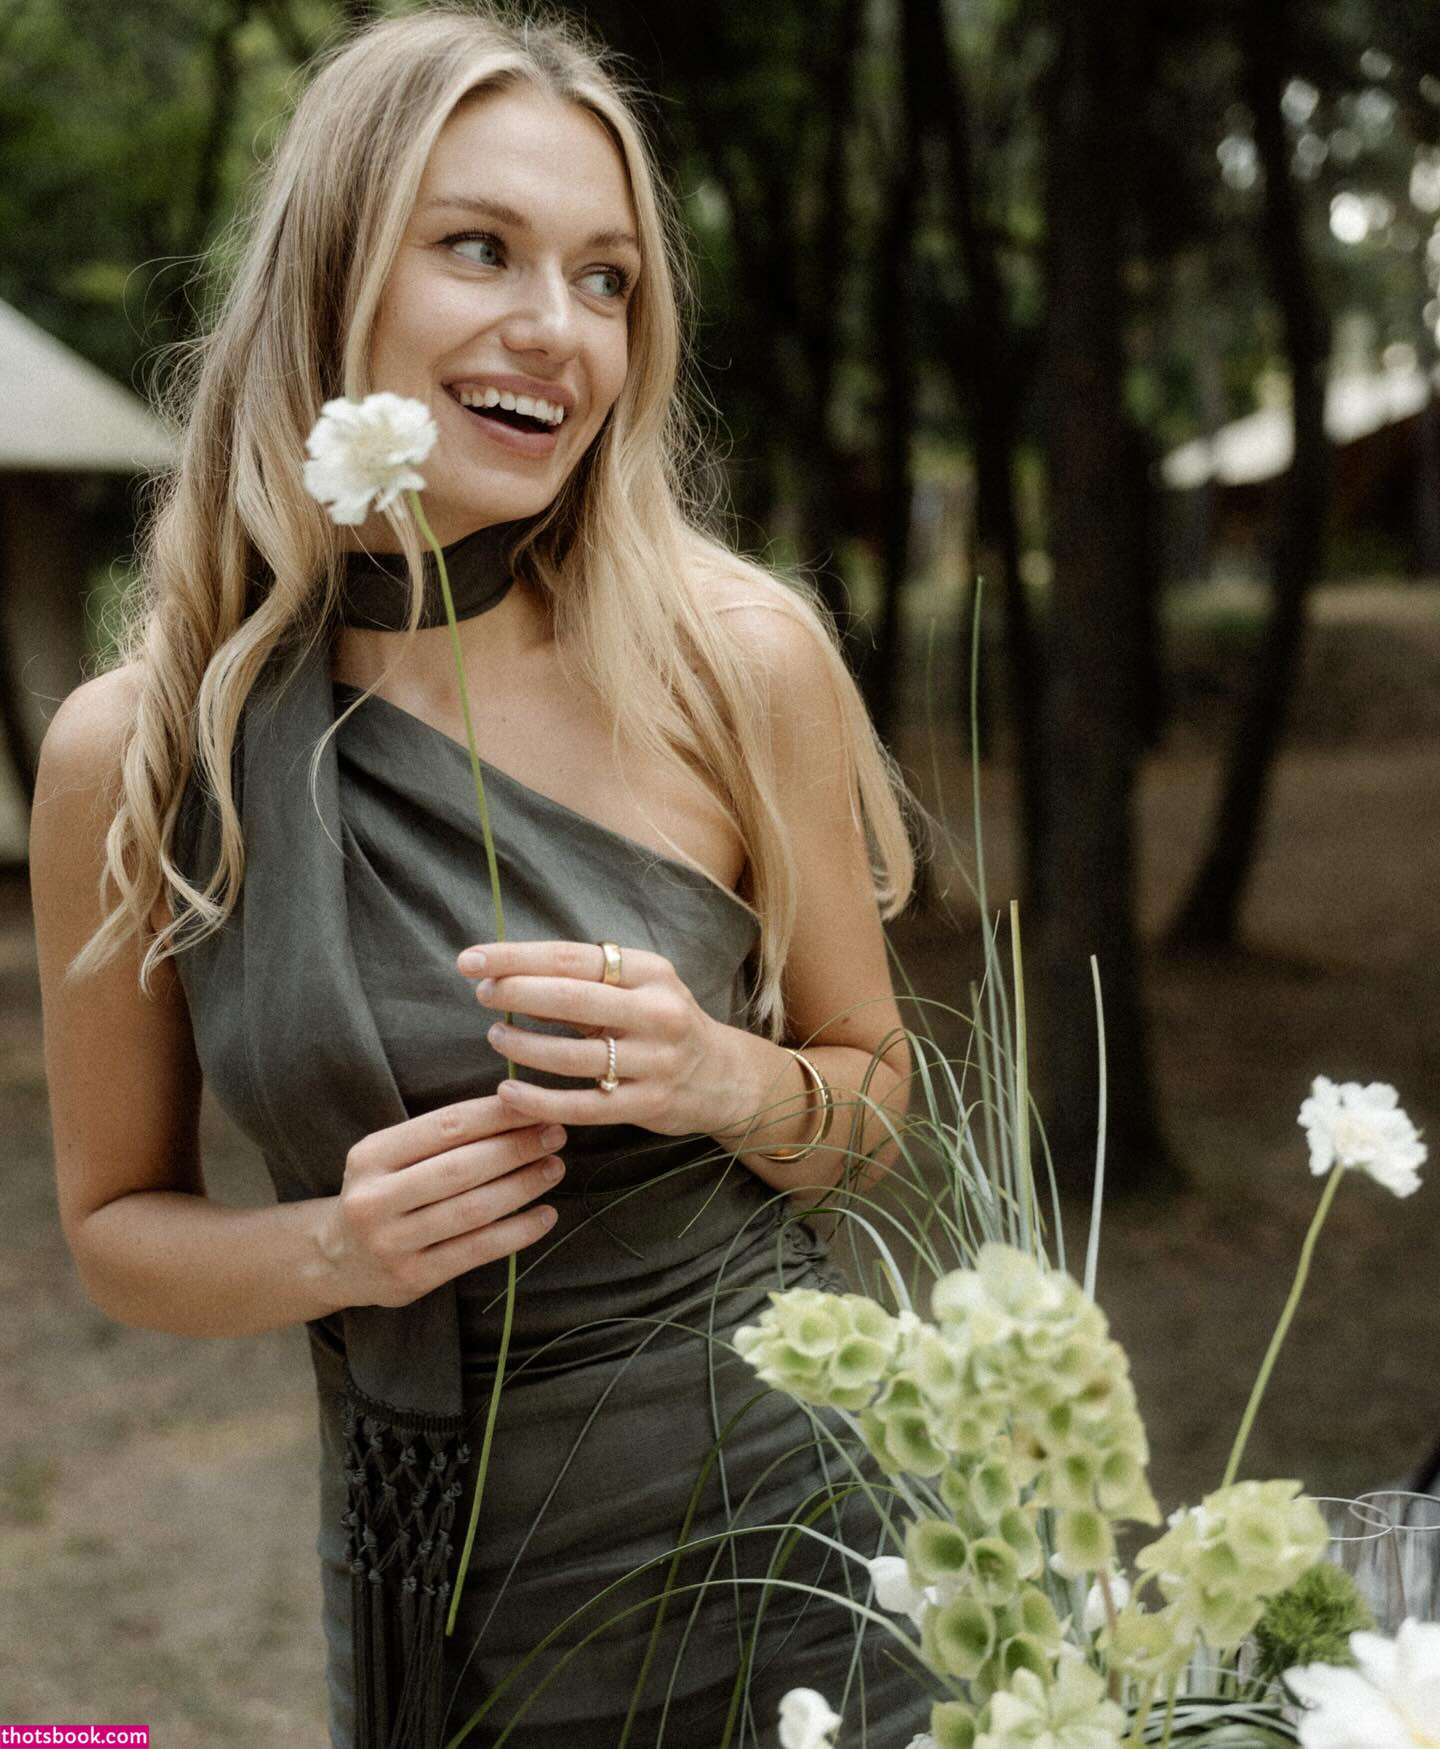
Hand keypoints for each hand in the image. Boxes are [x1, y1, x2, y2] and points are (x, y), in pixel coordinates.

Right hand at [320, 1096, 567, 1308]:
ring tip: (554, 1167)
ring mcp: (392, 1243)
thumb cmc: (380, 1194)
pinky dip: (517, 1232)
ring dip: (522, 1186)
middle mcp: (375, 1199)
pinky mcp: (412, 1278)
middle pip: (461, 1168)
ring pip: (472, 1210)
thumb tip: (515, 1107)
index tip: (536, 1105)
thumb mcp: (388, 1157)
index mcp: (371, 1156)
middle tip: (555, 1134)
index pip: (445, 1126)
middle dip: (516, 1148)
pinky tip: (545, 1215)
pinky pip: (476, 1251)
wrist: (335, 1259)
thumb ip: (438, 1137)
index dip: (497, 1114)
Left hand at [458, 938, 739, 1137]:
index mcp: (649, 973)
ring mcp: (654, 1062)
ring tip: (496, 1036)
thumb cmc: (660, 1022)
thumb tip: (508, 975)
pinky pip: (582, 1106)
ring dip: (523, 1045)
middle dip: (515, 993)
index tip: (471, 959)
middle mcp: (656, 1013)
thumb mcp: (637, 988)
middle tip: (482, 993)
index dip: (516, 957)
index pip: (572, 958)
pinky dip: (539, 1100)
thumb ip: (583, 982)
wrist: (721, 1076)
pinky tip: (508, 1091)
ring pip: (573, 1056)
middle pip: (572, 1000)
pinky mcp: (647, 1104)